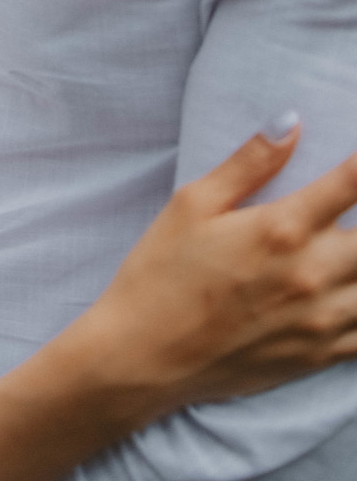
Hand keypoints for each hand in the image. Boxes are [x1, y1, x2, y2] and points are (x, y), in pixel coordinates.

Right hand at [85, 123, 356, 422]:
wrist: (145, 358)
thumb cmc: (161, 274)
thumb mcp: (192, 204)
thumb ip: (248, 163)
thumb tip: (290, 122)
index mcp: (281, 229)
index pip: (352, 183)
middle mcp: (312, 274)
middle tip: (352, 209)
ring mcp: (321, 321)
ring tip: (350, 247)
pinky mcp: (320, 357)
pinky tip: (352, 290)